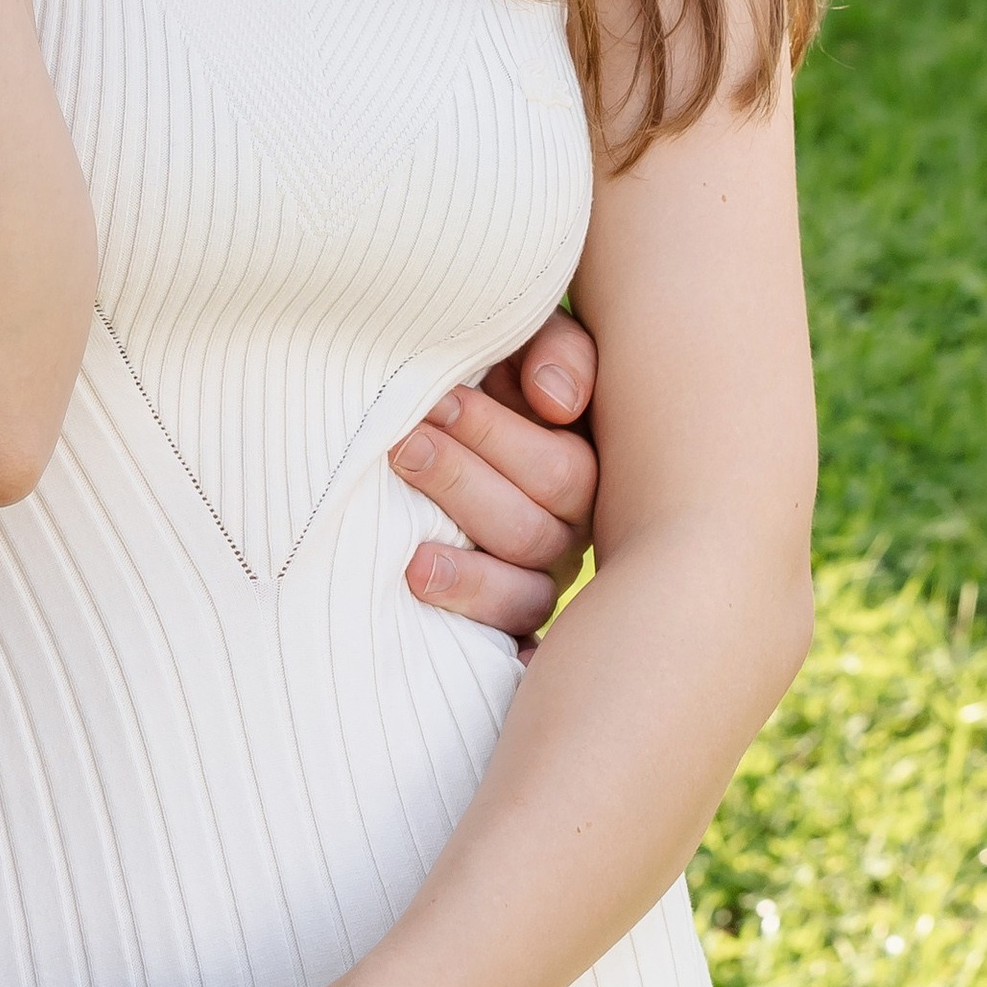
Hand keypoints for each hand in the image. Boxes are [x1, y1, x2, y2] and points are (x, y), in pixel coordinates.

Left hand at [391, 309, 595, 643]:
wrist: (437, 412)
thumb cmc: (491, 373)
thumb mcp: (527, 342)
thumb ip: (555, 352)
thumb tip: (556, 401)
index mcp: (582, 468)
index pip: (561, 472)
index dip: (495, 437)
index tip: (436, 400)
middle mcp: (567, 531)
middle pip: (533, 533)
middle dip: (462, 483)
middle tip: (404, 444)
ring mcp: (535, 580)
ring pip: (521, 595)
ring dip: (464, 571)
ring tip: (410, 553)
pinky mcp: (500, 621)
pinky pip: (504, 644)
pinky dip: (476, 628)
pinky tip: (426, 597)